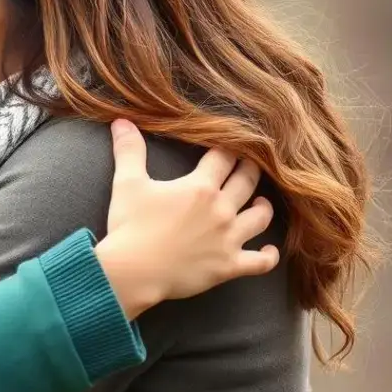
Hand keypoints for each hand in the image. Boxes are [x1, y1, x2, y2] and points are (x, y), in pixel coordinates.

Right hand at [96, 120, 278, 318]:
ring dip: (263, 207)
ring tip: (260, 202)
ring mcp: (228, 239)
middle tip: (250, 165)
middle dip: (250, 170)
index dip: (229, 148)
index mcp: (200, 187)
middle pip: (247, 182)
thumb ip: (129, 150)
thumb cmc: (129, 226)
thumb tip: (121, 121)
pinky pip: (260, 262)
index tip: (230, 145)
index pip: (224, 158)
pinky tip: (269, 250)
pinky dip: (268, 256)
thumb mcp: (127, 183)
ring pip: (260, 218)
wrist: (132, 271)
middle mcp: (221, 210)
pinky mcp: (228, 266)